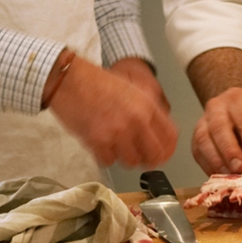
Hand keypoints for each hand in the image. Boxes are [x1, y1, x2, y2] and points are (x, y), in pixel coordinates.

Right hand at [48, 55, 177, 167]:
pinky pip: (109, 161)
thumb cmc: (97, 83)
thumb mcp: (131, 89)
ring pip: (132, 162)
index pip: (171, 136)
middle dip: (149, 160)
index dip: (167, 149)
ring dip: (125, 158)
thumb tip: (157, 133)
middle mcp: (137, 119)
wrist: (70, 80)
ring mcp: (118, 131)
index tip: (162, 154)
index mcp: (147, 105)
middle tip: (141, 158)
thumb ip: (147, 109)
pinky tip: (101, 145)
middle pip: (155, 155)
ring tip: (116, 147)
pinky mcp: (98, 141)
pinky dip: (105, 157)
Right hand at [191, 87, 241, 175]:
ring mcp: (202, 122)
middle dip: (230, 150)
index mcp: (237, 99)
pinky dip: (209, 166)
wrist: (231, 111)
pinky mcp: (195, 139)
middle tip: (240, 167)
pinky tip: (221, 176)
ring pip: (204, 140)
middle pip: (219, 127)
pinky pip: (198, 153)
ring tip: (230, 175)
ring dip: (217, 160)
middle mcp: (216, 107)